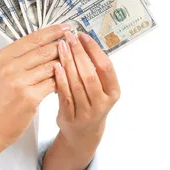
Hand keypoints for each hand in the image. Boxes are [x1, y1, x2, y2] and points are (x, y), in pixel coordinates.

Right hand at [0, 24, 70, 148]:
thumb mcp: (3, 71)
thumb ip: (20, 57)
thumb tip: (47, 43)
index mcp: (3, 56)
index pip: (32, 38)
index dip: (52, 31)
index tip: (66, 27)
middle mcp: (9, 66)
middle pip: (44, 50)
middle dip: (63, 46)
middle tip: (76, 43)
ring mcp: (19, 81)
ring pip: (51, 66)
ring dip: (65, 64)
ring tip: (75, 62)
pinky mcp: (29, 97)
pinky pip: (53, 83)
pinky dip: (62, 81)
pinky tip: (67, 80)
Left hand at [55, 30, 120, 147]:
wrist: (82, 134)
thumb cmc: (89, 103)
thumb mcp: (100, 88)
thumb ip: (94, 69)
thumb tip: (83, 40)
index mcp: (113, 92)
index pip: (106, 67)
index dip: (94, 50)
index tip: (83, 36)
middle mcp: (102, 102)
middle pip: (90, 74)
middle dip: (79, 53)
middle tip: (69, 37)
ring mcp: (87, 112)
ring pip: (77, 83)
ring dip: (68, 62)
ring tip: (60, 46)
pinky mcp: (71, 117)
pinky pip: (65, 95)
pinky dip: (60, 80)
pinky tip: (56, 66)